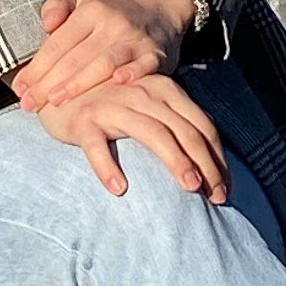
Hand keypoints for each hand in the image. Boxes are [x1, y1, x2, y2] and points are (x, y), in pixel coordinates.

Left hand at [12, 0, 180, 111]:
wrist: (157, 12)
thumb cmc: (109, 11)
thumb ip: (57, 5)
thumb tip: (46, 24)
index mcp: (90, 9)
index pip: (58, 43)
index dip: (36, 67)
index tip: (20, 89)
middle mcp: (113, 22)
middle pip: (75, 57)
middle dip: (49, 83)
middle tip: (30, 104)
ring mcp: (135, 38)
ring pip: (104, 63)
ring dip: (79, 84)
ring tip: (57, 101)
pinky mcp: (155, 54)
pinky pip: (144, 65)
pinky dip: (132, 73)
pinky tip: (117, 83)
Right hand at [33, 67, 227, 201]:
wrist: (59, 90)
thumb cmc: (112, 105)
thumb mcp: (150, 105)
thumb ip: (177, 122)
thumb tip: (212, 161)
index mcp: (164, 89)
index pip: (202, 124)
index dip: (218, 157)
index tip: (226, 187)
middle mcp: (142, 93)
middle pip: (184, 131)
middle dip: (205, 164)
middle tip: (216, 197)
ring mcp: (112, 105)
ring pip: (152, 134)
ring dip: (175, 161)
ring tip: (190, 188)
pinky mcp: (84, 120)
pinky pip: (97, 146)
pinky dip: (108, 167)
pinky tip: (119, 188)